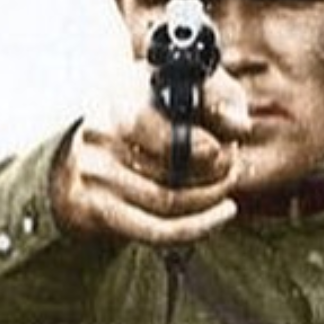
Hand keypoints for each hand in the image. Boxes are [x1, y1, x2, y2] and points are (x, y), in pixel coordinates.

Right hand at [52, 63, 251, 246]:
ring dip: (210, 198)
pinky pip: (157, 231)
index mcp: (118, 100)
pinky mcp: (98, 210)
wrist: (84, 159)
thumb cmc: (146, 118)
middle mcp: (100, 137)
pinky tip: (221, 215)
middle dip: (215, 171)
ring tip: (228, 187)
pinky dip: (198, 226)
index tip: (222, 148)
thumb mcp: (178, 91)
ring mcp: (96, 176)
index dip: (196, 145)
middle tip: (234, 167)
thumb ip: (217, 97)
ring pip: (168, 200)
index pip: (153, 127)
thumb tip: (239, 127)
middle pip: (169, 168)